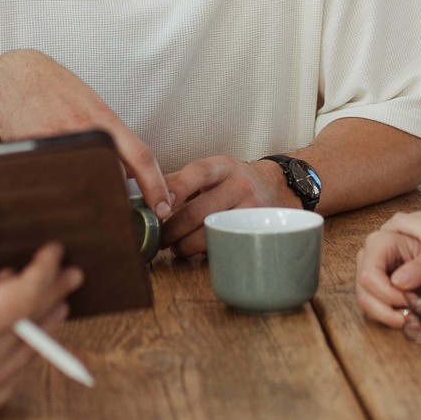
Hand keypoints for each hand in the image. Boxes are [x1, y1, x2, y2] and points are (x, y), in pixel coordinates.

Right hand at [0, 50, 170, 216]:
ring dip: (86, 197)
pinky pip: (53, 183)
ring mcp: (58, 143)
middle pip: (112, 179)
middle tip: (120, 217)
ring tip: (80, 200)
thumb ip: (112, 136)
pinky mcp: (34, 152)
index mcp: (104, 120)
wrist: (13, 77)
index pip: (140, 157)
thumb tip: (131, 173)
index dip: (156, 186)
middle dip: (118, 201)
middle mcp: (84, 131)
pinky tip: (53, 189)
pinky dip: (57, 191)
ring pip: (83, 185)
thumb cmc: (55, 90)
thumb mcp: (92, 105)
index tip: (164, 207)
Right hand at [0, 190, 83, 419]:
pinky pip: (0, 389)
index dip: (45, 270)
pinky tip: (1, 345)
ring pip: (21, 362)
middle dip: (53, 297)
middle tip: (67, 276)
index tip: (54, 253)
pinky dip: (11, 363)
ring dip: (32, 329)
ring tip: (29, 304)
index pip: (27, 296)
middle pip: (34, 330)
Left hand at [159, 156, 296, 257]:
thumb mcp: (213, 172)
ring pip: (209, 233)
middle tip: (158, 237)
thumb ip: (181, 181)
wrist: (277, 189)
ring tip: (174, 246)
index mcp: (224, 167)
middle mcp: (240, 186)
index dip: (176, 188)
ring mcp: (250, 211)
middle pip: (199, 211)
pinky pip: (224, 246)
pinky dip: (204, 252)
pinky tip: (194, 251)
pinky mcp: (255, 232)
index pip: (198, 173)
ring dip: (184, 245)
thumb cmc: (233, 182)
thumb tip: (144, 194)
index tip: (157, 204)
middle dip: (171, 229)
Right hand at [355, 217, 420, 327]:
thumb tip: (398, 282)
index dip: (388, 295)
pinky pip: (376, 308)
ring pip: (368, 304)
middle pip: (364, 293)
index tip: (413, 303)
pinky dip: (394, 316)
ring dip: (392, 316)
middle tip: (416, 317)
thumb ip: (420, 268)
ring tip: (420, 316)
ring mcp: (369, 272)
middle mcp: (368, 257)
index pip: (368, 276)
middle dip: (389, 312)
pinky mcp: (375, 286)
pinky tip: (416, 313)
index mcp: (380, 242)